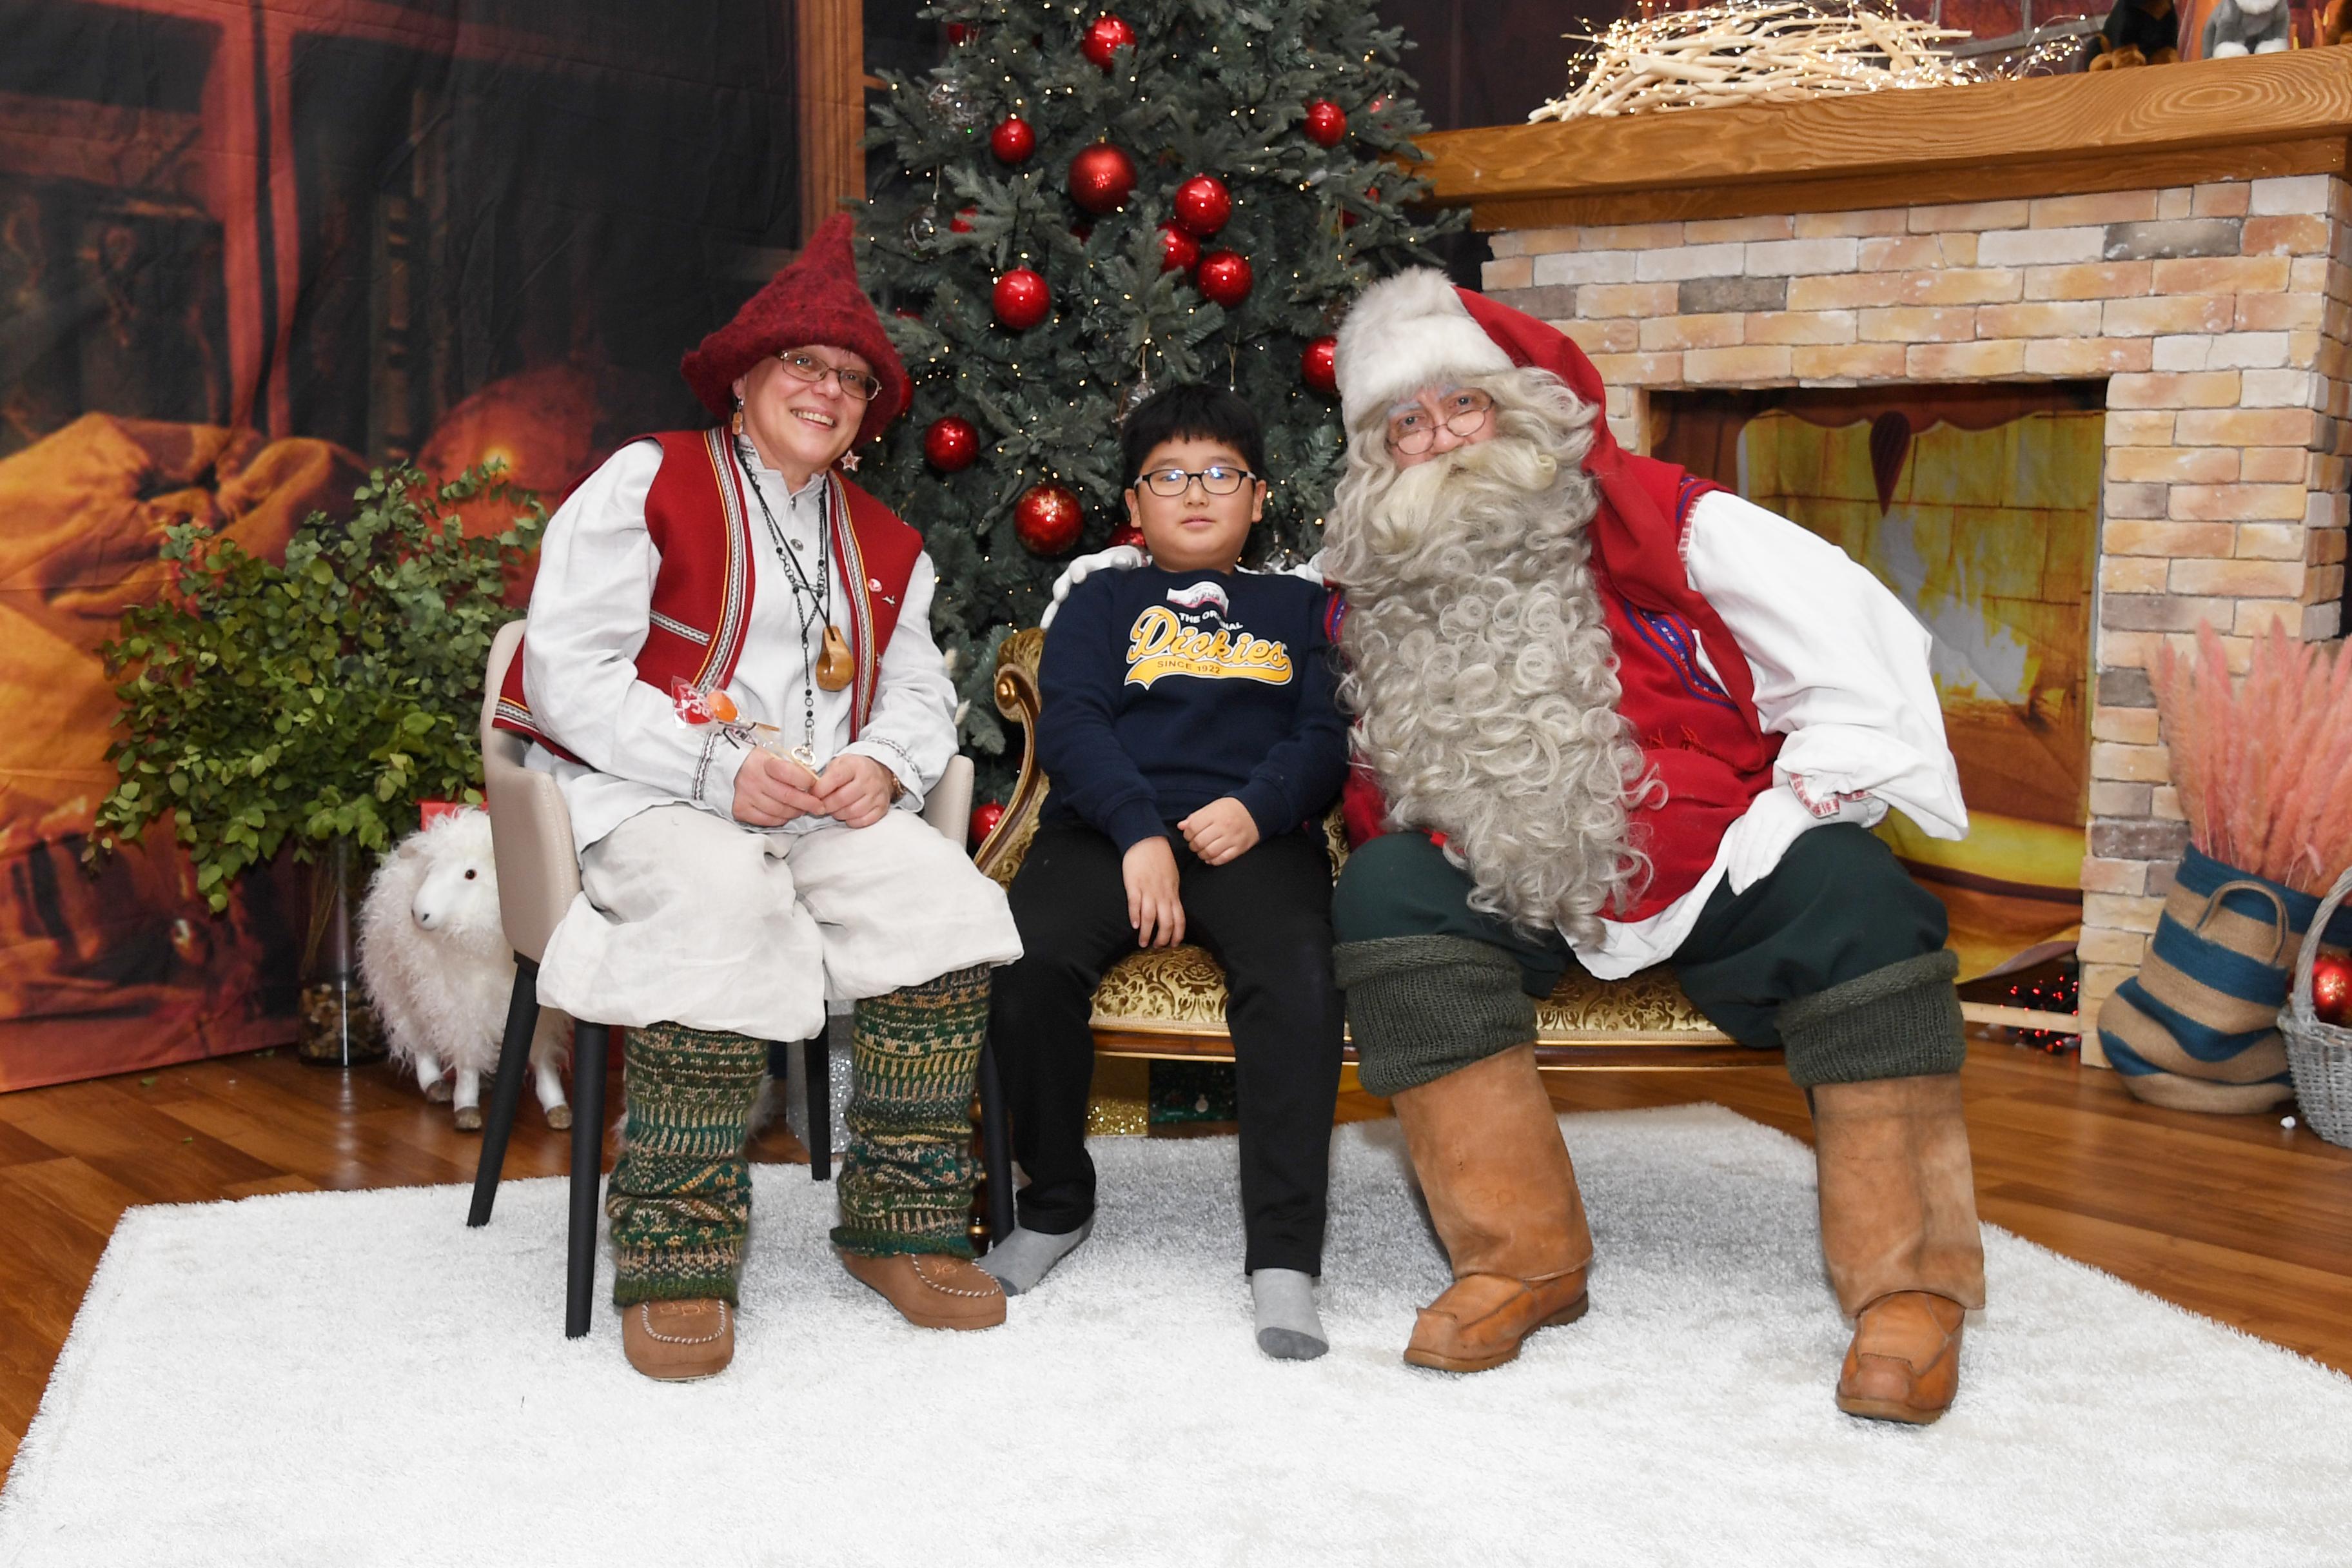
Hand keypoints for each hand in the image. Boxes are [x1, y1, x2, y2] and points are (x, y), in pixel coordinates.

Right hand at [733, 748, 825, 826]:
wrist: (734, 767)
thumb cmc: (761, 762)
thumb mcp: (777, 755)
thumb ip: (794, 766)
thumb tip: (815, 781)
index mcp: (763, 762)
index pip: (789, 773)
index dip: (806, 781)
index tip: (816, 785)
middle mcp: (752, 779)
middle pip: (787, 796)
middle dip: (808, 803)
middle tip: (818, 806)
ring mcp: (746, 795)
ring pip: (779, 811)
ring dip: (795, 812)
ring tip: (801, 809)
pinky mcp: (741, 809)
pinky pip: (767, 820)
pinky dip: (780, 819)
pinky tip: (785, 813)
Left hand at [811, 753, 898, 828]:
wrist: (879, 773)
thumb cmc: (853, 770)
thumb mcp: (839, 764)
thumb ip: (825, 776)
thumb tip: (810, 793)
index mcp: (855, 765)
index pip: (835, 778)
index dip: (820, 790)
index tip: (813, 794)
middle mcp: (869, 779)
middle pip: (841, 799)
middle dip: (826, 805)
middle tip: (821, 805)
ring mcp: (877, 794)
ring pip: (851, 812)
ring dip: (838, 814)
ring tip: (834, 809)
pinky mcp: (882, 808)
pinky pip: (863, 821)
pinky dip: (851, 821)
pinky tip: (847, 814)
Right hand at [1039, 544, 1145, 628]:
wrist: (1121, 575)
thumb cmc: (1122, 565)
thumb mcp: (1125, 559)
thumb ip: (1123, 560)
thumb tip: (1121, 562)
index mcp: (1088, 566)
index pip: (1079, 566)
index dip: (1078, 571)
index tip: (1079, 578)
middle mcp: (1075, 579)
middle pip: (1063, 583)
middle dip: (1061, 590)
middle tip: (1060, 597)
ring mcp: (1073, 594)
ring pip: (1059, 603)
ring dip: (1053, 612)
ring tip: (1047, 624)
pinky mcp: (1074, 609)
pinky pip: (1061, 617)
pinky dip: (1056, 624)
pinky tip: (1050, 633)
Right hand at [1122, 836, 1184, 947]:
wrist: (1146, 840)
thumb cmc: (1159, 859)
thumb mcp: (1171, 877)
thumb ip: (1171, 894)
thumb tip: (1172, 909)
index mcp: (1172, 892)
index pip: (1179, 918)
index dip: (1177, 934)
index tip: (1173, 944)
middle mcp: (1162, 893)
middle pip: (1166, 922)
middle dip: (1163, 938)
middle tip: (1157, 947)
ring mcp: (1148, 889)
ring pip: (1150, 916)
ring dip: (1147, 932)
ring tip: (1143, 942)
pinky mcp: (1134, 884)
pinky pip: (1135, 903)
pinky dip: (1135, 915)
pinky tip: (1134, 925)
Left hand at [1178, 797, 1259, 866]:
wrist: (1256, 811)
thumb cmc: (1231, 809)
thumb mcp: (1212, 807)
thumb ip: (1196, 817)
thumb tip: (1181, 826)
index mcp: (1215, 814)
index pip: (1193, 827)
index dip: (1187, 834)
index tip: (1189, 835)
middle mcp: (1224, 826)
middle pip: (1200, 841)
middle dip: (1193, 845)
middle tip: (1195, 844)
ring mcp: (1233, 838)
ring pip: (1210, 852)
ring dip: (1202, 854)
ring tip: (1202, 851)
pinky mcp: (1240, 848)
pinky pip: (1222, 859)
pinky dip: (1213, 860)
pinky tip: (1211, 857)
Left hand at [1718, 782, 1865, 895]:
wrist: (1836, 788)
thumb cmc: (1808, 807)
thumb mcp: (1781, 812)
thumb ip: (1765, 829)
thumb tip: (1751, 857)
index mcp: (1758, 807)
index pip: (1740, 839)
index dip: (1734, 862)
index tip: (1733, 880)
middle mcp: (1764, 808)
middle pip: (1746, 845)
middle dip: (1741, 871)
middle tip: (1739, 891)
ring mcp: (1779, 813)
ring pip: (1758, 847)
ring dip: (1751, 871)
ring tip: (1749, 889)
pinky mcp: (1795, 819)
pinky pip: (1777, 844)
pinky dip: (1768, 861)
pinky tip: (1763, 876)